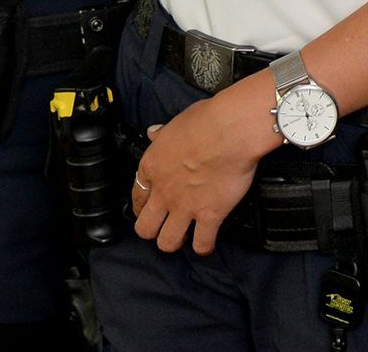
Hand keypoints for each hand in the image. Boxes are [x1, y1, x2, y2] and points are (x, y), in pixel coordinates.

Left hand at [130, 76, 279, 255]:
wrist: (230, 131)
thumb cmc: (206, 121)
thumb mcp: (176, 122)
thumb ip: (163, 134)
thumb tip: (154, 132)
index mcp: (153, 167)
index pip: (136, 196)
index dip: (141, 205)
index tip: (148, 205)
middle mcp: (164, 192)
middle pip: (144, 228)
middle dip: (153, 230)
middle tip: (164, 224)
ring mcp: (185, 207)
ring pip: (167, 242)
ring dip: (174, 241)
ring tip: (185, 235)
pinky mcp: (210, 215)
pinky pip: (202, 244)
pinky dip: (204, 246)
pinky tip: (207, 242)